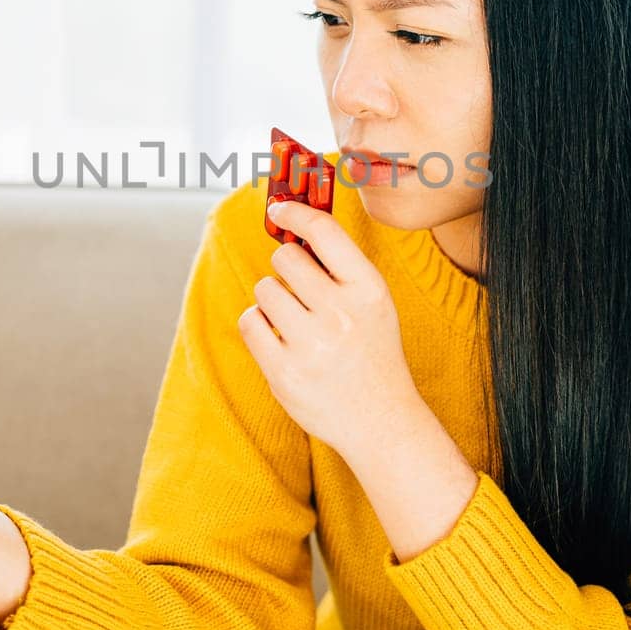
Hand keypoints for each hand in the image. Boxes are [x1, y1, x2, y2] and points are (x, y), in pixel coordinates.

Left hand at [238, 199, 422, 457]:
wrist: (380, 421)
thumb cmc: (372, 353)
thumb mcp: (373, 303)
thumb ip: (340, 266)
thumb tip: (295, 225)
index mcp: (368, 290)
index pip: (323, 231)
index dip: (295, 212)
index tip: (279, 209)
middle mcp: (340, 314)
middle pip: (285, 258)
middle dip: (287, 269)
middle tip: (301, 291)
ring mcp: (310, 345)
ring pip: (264, 289)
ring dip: (273, 299)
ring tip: (296, 322)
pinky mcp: (284, 373)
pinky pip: (250, 322)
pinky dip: (259, 325)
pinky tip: (280, 340)